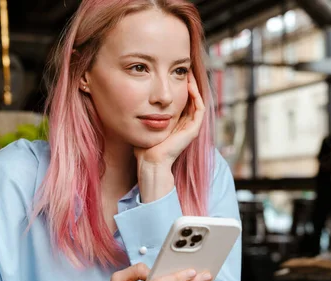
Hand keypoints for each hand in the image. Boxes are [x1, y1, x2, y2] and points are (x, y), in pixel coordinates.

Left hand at [135, 73, 205, 202]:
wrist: (150, 161)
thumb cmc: (143, 147)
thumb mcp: (143, 124)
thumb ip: (143, 114)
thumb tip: (131, 101)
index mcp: (176, 124)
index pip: (181, 101)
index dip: (179, 87)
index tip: (172, 74)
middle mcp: (185, 125)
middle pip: (191, 99)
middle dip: (188, 83)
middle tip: (183, 69)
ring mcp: (191, 127)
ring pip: (197, 101)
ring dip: (194, 86)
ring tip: (187, 73)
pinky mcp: (193, 130)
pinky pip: (199, 108)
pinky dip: (196, 95)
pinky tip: (189, 85)